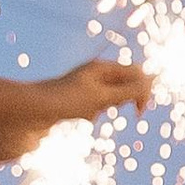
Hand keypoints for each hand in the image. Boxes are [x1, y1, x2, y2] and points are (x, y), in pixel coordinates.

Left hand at [31, 58, 152, 125]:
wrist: (33, 108)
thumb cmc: (66, 101)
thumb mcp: (101, 97)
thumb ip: (127, 91)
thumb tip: (152, 82)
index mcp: (103, 68)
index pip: (137, 73)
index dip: (144, 91)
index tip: (139, 113)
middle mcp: (97, 73)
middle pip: (126, 82)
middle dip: (129, 98)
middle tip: (123, 114)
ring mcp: (88, 84)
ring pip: (113, 95)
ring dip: (112, 106)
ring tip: (94, 113)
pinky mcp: (79, 96)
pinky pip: (99, 103)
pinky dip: (98, 112)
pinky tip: (85, 117)